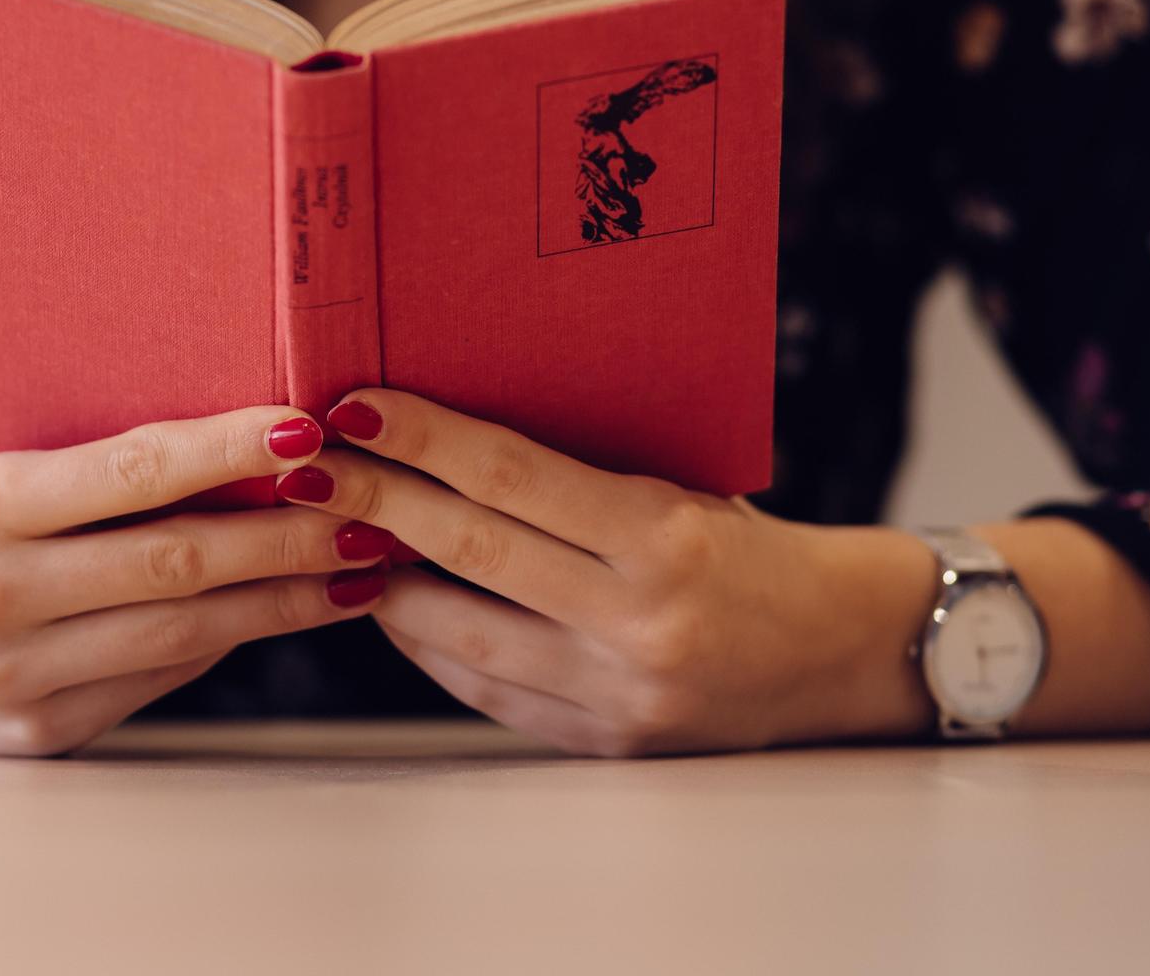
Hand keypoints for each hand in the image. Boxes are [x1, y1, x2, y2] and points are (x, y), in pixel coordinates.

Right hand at [0, 407, 395, 755]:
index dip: (227, 448)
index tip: (309, 427)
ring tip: (358, 566)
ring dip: (285, 597)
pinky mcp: (44, 731)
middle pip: (174, 560)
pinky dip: (237, 638)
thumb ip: (113, 476)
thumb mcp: (14, 486)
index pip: (131, 469)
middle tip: (370, 512)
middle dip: (287, 535)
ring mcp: (14, 674)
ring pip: (183, 631)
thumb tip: (268, 451)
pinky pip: (163, 676)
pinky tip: (294, 610)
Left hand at [277, 390, 936, 756]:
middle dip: (374, 501)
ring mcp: (617, 693)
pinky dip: (431, 646)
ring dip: (383, 581)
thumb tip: (453, 435)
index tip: (355, 407)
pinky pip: (487, 690)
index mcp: (665, 538)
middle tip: (308, 464)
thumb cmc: (753, 548)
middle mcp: (637, 621)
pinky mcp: (604, 742)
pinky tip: (394, 604)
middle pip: (469, 552)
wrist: (842, 651)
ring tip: (331, 533)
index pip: (512, 477)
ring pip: (460, 635)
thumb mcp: (686, 488)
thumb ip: (582, 475)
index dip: (423, 439)